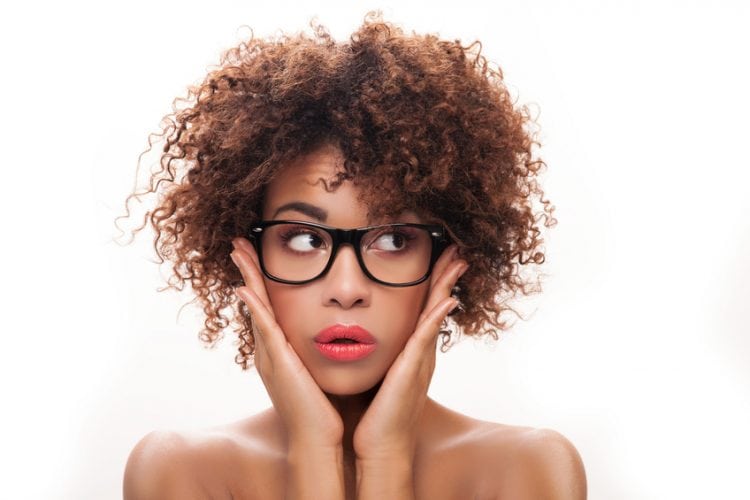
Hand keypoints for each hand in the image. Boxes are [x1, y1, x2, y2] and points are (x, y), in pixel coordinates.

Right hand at [231, 237, 343, 450]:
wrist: (318, 441)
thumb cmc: (323, 410)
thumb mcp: (318, 373)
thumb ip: (318, 353)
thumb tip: (335, 335)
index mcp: (280, 352)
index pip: (268, 307)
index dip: (261, 281)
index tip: (256, 255)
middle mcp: (270, 351)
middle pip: (256, 302)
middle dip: (248, 271)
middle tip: (239, 243)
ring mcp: (271, 357)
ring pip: (256, 309)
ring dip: (248, 279)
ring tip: (239, 252)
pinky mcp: (279, 364)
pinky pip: (264, 330)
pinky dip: (255, 309)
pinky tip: (246, 289)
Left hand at [352, 244, 467, 462]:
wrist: (380, 448)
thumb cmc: (374, 415)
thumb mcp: (376, 375)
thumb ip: (376, 354)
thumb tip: (361, 335)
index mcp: (410, 352)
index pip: (424, 309)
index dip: (433, 283)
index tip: (438, 257)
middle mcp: (420, 353)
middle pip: (437, 305)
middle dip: (446, 276)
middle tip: (456, 249)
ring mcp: (420, 361)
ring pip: (436, 315)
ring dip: (447, 287)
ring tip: (458, 261)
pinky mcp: (412, 371)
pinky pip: (426, 338)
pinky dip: (437, 318)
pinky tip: (446, 300)